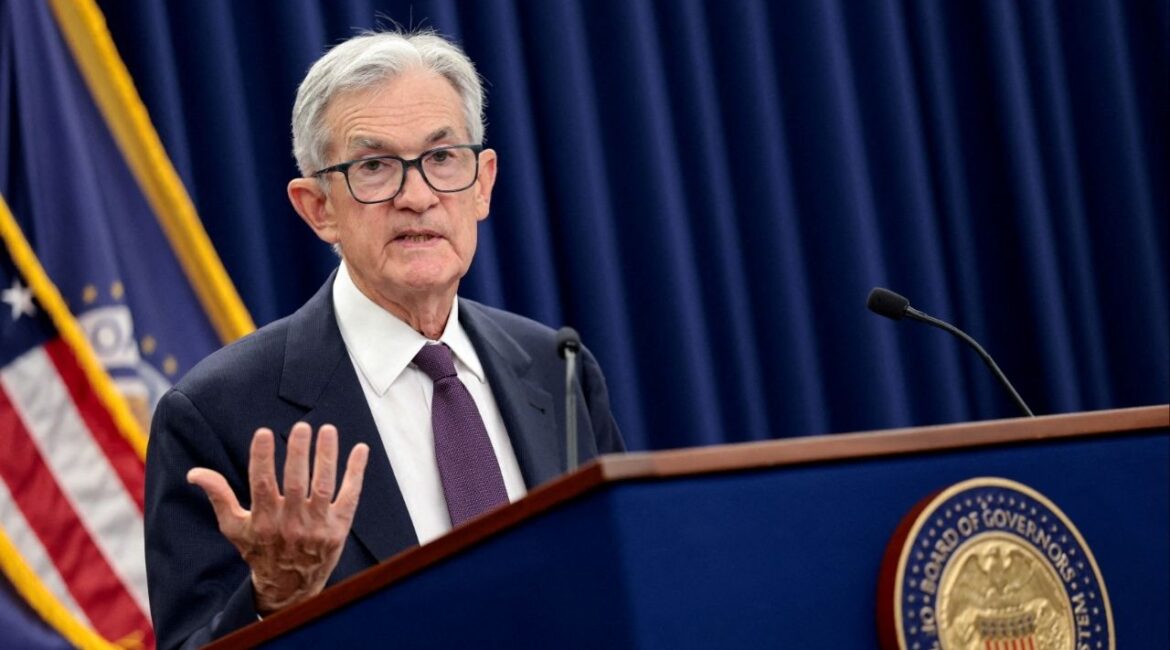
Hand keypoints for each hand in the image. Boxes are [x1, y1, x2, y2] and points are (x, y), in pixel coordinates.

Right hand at [187, 422, 369, 614]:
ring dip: (327, 456)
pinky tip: (360, 450)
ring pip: (323, 486)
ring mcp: (317, 526)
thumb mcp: (234, 527)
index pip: (262, 485)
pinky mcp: (338, 528)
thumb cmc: (259, 550)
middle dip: (298, 453)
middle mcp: (291, 524)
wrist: (289, 587)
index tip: (263, 432)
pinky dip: (356, 473)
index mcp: (263, 520)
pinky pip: (350, 496)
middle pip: (296, 483)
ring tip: (327, 430)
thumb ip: (219, 496)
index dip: (262, 458)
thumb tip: (195, 473)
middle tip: (301, 427)